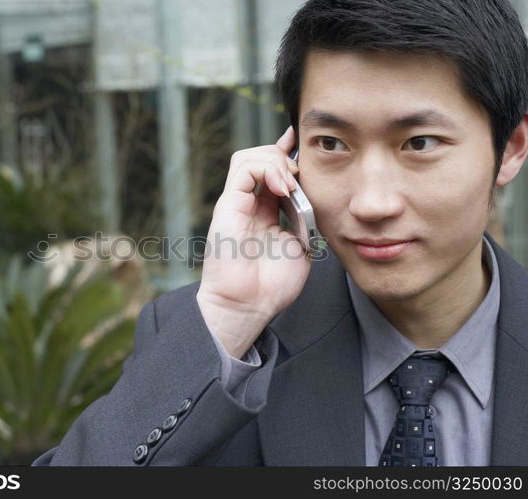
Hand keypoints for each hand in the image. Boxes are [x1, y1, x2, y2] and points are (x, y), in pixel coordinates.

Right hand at [196, 127, 311, 357]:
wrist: (248, 305)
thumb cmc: (271, 284)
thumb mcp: (299, 245)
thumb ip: (304, 220)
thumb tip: (315, 198)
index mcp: (264, 210)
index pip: (273, 170)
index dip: (289, 155)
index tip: (309, 149)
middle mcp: (247, 202)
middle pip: (261, 156)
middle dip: (285, 156)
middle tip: (303, 174)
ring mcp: (236, 202)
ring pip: (250, 156)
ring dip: (277, 161)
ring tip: (292, 182)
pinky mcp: (228, 204)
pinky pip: (244, 168)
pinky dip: (268, 169)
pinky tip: (284, 187)